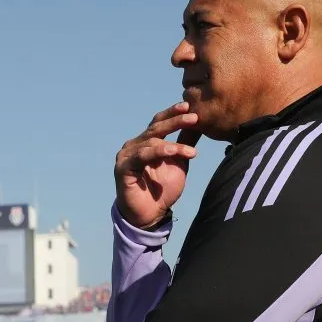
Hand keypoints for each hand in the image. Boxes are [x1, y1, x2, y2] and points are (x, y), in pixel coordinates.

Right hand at [114, 102, 200, 228]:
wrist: (150, 215)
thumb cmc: (162, 190)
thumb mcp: (178, 163)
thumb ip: (185, 143)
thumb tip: (198, 124)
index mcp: (145, 142)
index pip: (159, 122)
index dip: (173, 113)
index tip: (190, 107)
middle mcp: (134, 145)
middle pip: (155, 128)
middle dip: (175, 121)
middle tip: (194, 117)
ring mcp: (126, 155)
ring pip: (151, 142)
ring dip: (173, 144)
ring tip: (191, 150)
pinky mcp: (123, 167)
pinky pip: (143, 156)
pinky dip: (159, 152)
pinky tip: (173, 152)